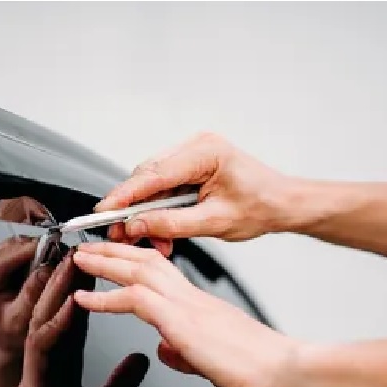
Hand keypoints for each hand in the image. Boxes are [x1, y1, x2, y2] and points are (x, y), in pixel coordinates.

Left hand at [0, 236, 49, 354]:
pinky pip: (19, 248)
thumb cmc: (11, 334)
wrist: (6, 338)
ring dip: (37, 250)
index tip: (54, 250)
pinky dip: (34, 253)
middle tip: (61, 256)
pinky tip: (46, 263)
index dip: (28, 253)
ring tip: (56, 261)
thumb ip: (32, 293)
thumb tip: (48, 267)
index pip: (1, 261)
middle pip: (9, 247)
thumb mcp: (22, 319)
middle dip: (36, 250)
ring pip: (16, 244)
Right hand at [0, 252, 149, 386]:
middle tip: (88, 243)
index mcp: (64, 361)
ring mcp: (39, 367)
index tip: (106, 259)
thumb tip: (144, 359)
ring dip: (61, 288)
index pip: (80, 314)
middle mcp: (49, 358)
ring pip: (48, 317)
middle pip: (62, 307)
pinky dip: (58, 323)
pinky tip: (70, 305)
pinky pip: (43, 346)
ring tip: (75, 259)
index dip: (93, 287)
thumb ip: (119, 384)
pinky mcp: (34, 383)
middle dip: (75, 276)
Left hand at [71, 242, 299, 386]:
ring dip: (104, 264)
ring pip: (138, 272)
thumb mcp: (212, 360)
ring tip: (78, 259)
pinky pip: (137, 300)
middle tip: (86, 246)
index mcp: (200, 306)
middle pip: (146, 263)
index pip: (160, 273)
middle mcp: (193, 299)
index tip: (111, 258)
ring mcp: (188, 307)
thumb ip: (186, 352)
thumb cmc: (262, 369)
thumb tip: (166, 351)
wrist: (288, 371)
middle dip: (113, 252)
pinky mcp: (184, 323)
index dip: (132, 263)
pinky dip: (106, 297)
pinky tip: (85, 299)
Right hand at [98, 133, 294, 256]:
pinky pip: (164, 187)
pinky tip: (162, 231)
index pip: (155, 174)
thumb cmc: (260, 207)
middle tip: (122, 235)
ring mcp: (193, 154)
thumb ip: (171, 224)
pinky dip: (159, 210)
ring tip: (150, 240)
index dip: (126, 194)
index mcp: (206, 152)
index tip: (104, 210)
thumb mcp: (213, 223)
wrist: (282, 204)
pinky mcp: (191, 166)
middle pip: (148, 177)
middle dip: (133, 209)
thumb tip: (136, 225)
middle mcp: (197, 146)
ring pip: (153, 184)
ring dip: (147, 213)